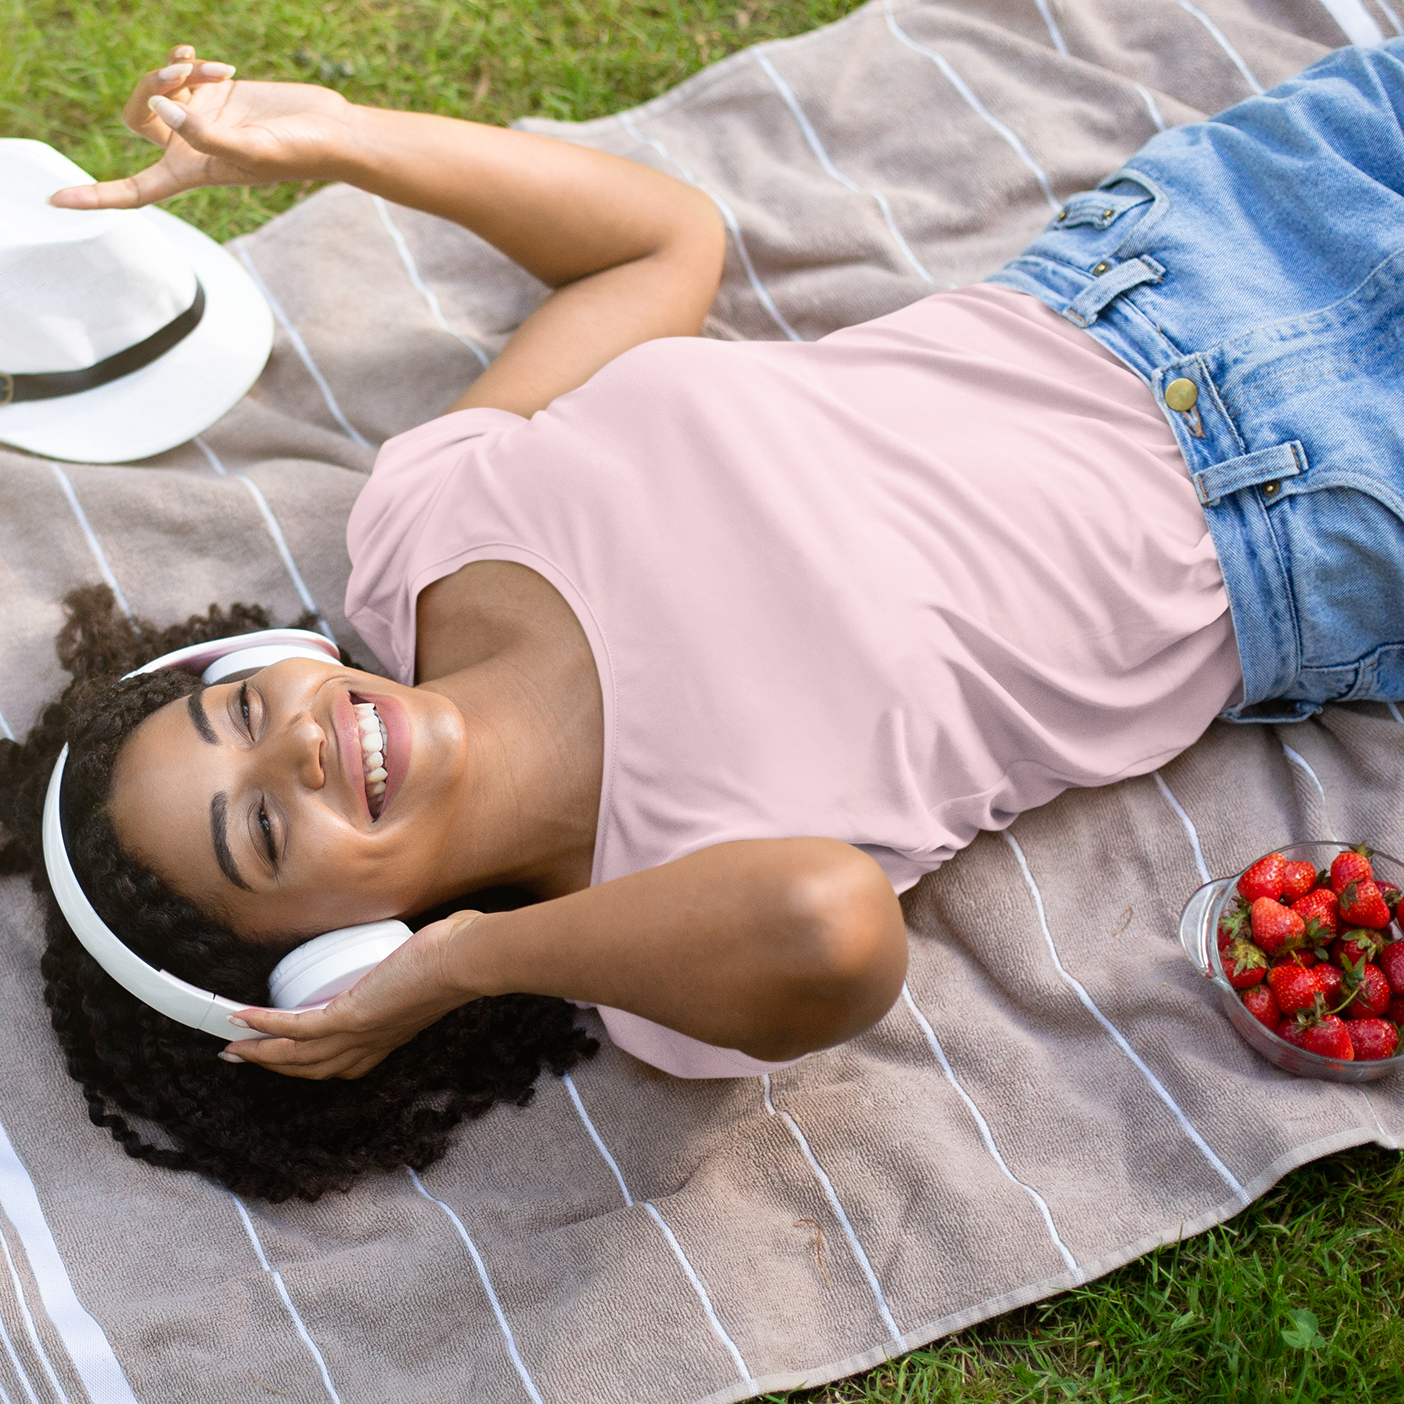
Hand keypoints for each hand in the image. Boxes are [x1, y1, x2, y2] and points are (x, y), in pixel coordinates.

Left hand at [49, 43, 352, 209]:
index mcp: (192, 173)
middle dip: (149, 86)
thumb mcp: (251, 149)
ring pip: (158, 87)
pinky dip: (186, 59)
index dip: (94, 196)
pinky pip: (178, 69)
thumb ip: (205, 133)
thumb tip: (163, 104)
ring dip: (175, 68)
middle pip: (138, 115)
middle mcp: (190, 146)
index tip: (56, 199)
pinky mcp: (214, 93)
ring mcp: (200, 117)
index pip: (134, 190)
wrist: (330, 128)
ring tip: (209, 66)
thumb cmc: (299, 152)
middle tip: (179, 70)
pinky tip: (202, 58)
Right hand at [221, 910, 486, 1080]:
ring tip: (232, 1045)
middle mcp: (372, 1041)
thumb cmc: (460, 955)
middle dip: (276, 1065)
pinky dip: (265, 1025)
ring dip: (260, 1052)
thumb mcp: (436, 965)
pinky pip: (296, 1028)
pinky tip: (241, 1019)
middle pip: (314, 1067)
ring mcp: (359, 1032)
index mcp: (390, 1033)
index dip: (316, 1062)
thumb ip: (429, 957)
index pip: (348, 1060)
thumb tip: (437, 932)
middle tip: (244, 1056)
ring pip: (297, 1054)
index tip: (293, 1055)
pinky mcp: (349, 1016)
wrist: (467, 960)